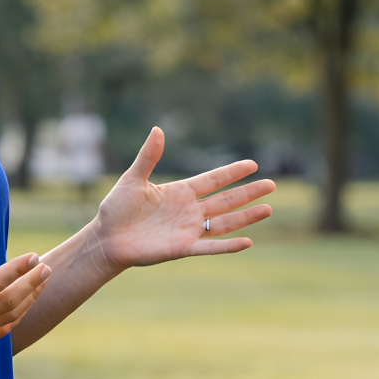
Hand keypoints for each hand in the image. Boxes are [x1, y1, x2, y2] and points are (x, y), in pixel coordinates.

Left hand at [90, 127, 274, 268]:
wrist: (106, 238)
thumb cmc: (117, 209)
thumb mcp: (133, 179)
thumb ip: (148, 157)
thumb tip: (158, 130)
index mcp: (180, 192)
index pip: (213, 180)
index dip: (232, 172)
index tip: (252, 165)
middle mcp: (189, 211)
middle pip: (226, 200)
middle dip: (248, 193)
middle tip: (272, 184)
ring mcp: (188, 230)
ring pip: (224, 222)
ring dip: (246, 216)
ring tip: (268, 208)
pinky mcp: (182, 249)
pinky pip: (210, 247)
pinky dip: (228, 246)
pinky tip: (247, 242)